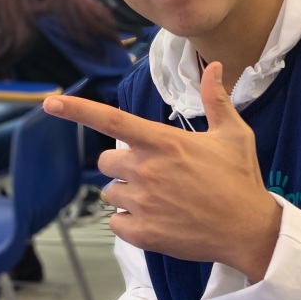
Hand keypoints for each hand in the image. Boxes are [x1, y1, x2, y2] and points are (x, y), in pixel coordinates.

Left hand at [44, 62, 281, 280]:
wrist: (249, 230)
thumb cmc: (241, 179)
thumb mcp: (234, 134)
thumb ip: (217, 99)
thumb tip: (214, 66)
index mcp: (163, 142)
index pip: (112, 121)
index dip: (77, 110)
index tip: (51, 103)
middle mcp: (146, 170)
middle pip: (108, 161)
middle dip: (124, 164)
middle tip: (155, 173)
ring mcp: (142, 203)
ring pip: (111, 193)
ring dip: (127, 194)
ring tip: (161, 199)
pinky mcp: (142, 233)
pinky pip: (116, 223)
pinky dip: (129, 222)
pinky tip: (157, 220)